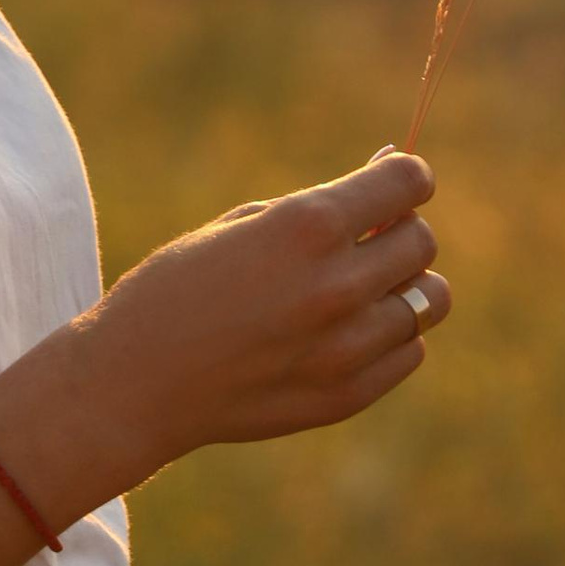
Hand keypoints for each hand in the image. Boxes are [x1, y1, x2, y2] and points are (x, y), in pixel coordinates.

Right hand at [75, 149, 448, 492]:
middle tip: (361, 241)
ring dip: (402, 287)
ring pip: (430, 300)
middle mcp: (335, 286)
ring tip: (357, 291)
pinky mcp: (346, 395)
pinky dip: (390, 336)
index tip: (393, 184)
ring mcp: (344, 347)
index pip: (408, 183)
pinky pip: (409, 351)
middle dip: (399, 231)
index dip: (406, 177)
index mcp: (306, 227)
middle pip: (423, 241)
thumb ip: (322, 204)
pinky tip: (343, 333)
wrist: (134, 383)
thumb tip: (391, 170)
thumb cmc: (178, 288)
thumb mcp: (243, 225)